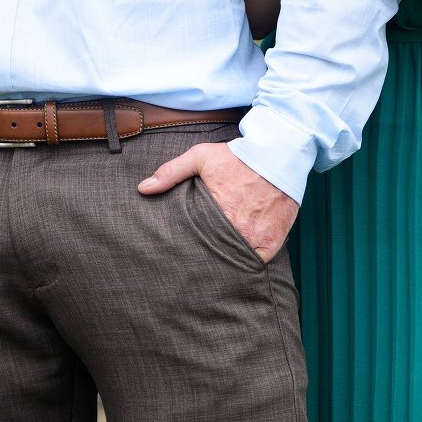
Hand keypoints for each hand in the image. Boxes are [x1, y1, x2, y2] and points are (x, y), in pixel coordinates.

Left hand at [138, 142, 297, 261]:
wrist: (279, 155)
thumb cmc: (237, 157)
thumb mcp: (201, 157)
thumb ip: (171, 172)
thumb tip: (143, 188)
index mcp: (216, 213)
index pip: (196, 242)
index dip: (190, 248)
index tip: (184, 251)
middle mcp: (236, 230)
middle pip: (215, 255)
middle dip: (206, 259)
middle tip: (197, 264)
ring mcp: (255, 238)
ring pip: (236, 261)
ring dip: (228, 261)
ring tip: (217, 267)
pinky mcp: (272, 241)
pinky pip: (259, 261)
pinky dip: (250, 261)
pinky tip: (241, 259)